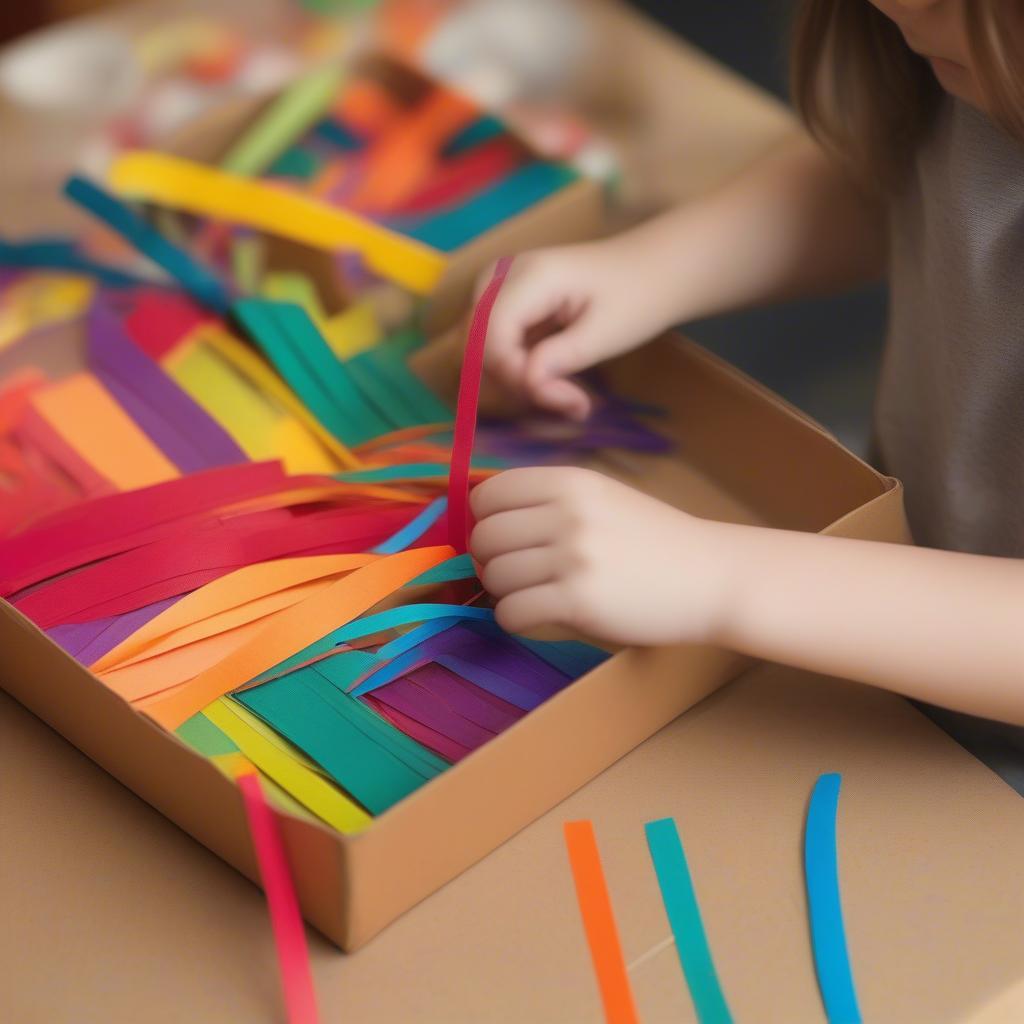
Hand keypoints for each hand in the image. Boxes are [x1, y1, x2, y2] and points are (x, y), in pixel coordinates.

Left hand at [469, 466, 734, 646]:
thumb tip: (481, 526)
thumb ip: (547, 503)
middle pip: (483, 538)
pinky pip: (512, 614)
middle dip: (490, 561)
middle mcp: (567, 513)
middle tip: (518, 574)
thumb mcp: (601, 499)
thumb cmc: (653, 541)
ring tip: (535, 596)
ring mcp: (573, 557)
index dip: (484, 521)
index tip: (504, 540)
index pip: (487, 495)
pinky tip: (542, 617)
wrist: (711, 577)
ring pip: (494, 578)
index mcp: (570, 482)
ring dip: (505, 594)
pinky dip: (517, 621)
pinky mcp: (578, 602)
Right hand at [478, 239, 674, 420]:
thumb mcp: (608, 332)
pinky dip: (520, 374)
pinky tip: (557, 385)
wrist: (652, 269)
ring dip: (518, 383)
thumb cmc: (638, 295)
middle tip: (570, 403)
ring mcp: (499, 289)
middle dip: (516, 383)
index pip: (492, 337)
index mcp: (530, 276)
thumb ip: (564, 357)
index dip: (517, 377)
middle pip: (477, 346)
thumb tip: (528, 383)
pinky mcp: (505, 305)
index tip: (566, 401)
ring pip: (481, 352)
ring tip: (569, 397)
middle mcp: (502, 277)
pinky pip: (494, 348)